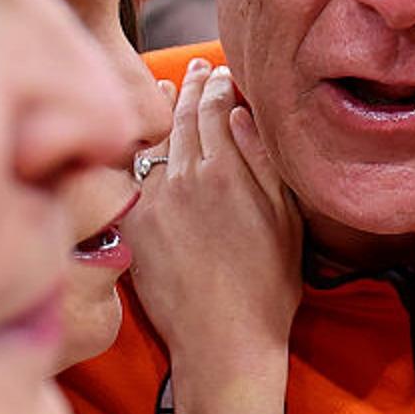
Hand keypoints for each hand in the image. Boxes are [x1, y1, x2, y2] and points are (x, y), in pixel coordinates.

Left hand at [125, 59, 303, 413]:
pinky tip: (140, 138)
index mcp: (227, 171)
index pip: (218, 108)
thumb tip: (241, 113)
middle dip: (192, 89)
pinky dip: (135, 148)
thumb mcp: (286, 220)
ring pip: (154, 139)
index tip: (221, 71)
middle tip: (196, 70)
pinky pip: (128, 172)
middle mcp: (184, 178)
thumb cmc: (267, 287)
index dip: (219, 84)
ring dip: (162, 111)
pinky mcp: (131, 225)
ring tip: (169, 89)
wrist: (224, 342)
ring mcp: (152, 201)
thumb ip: (264, 162)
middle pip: (184, 117)